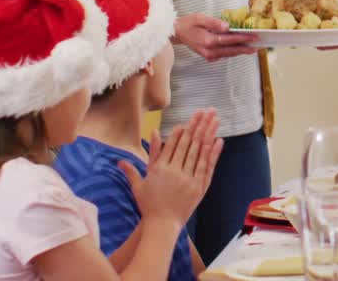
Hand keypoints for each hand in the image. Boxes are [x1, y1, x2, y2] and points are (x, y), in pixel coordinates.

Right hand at [122, 109, 222, 226]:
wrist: (161, 225)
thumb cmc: (148, 205)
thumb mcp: (138, 185)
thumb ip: (132, 169)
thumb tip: (120, 159)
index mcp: (159, 169)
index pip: (172, 145)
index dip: (181, 131)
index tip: (188, 119)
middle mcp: (174, 171)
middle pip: (187, 144)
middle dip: (196, 125)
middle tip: (204, 111)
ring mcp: (187, 178)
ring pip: (199, 151)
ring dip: (207, 133)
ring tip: (213, 120)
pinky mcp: (198, 186)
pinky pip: (206, 166)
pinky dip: (212, 153)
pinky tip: (217, 140)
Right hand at [173, 13, 257, 60]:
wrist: (177, 33)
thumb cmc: (189, 23)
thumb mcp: (200, 18)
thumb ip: (214, 22)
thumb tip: (228, 26)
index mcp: (208, 40)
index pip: (230, 40)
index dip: (243, 38)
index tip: (255, 37)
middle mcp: (209, 50)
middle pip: (232, 50)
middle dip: (246, 48)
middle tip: (260, 46)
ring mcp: (209, 55)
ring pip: (229, 54)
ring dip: (241, 51)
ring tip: (254, 48)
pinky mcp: (209, 57)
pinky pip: (224, 55)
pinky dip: (233, 52)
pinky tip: (241, 49)